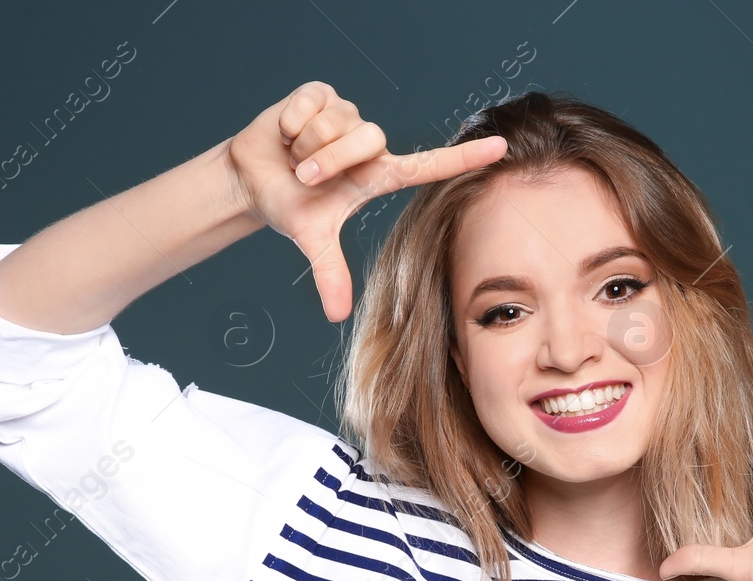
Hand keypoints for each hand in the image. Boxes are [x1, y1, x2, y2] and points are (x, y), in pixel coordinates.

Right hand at [227, 81, 507, 321]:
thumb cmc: (290, 205)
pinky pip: (311, 105)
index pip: (428, 166)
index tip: (501, 149)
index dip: (464, 158)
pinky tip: (287, 133)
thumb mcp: (311, 239)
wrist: (251, 177)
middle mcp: (370, 142)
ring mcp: (348, 113)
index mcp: (378, 175)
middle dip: (328, 162)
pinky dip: (291, 124)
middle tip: (305, 175)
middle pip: (367, 141)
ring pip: (336, 124)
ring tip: (296, 155)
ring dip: (305, 145)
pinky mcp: (322, 92)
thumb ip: (330, 273)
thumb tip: (337, 316)